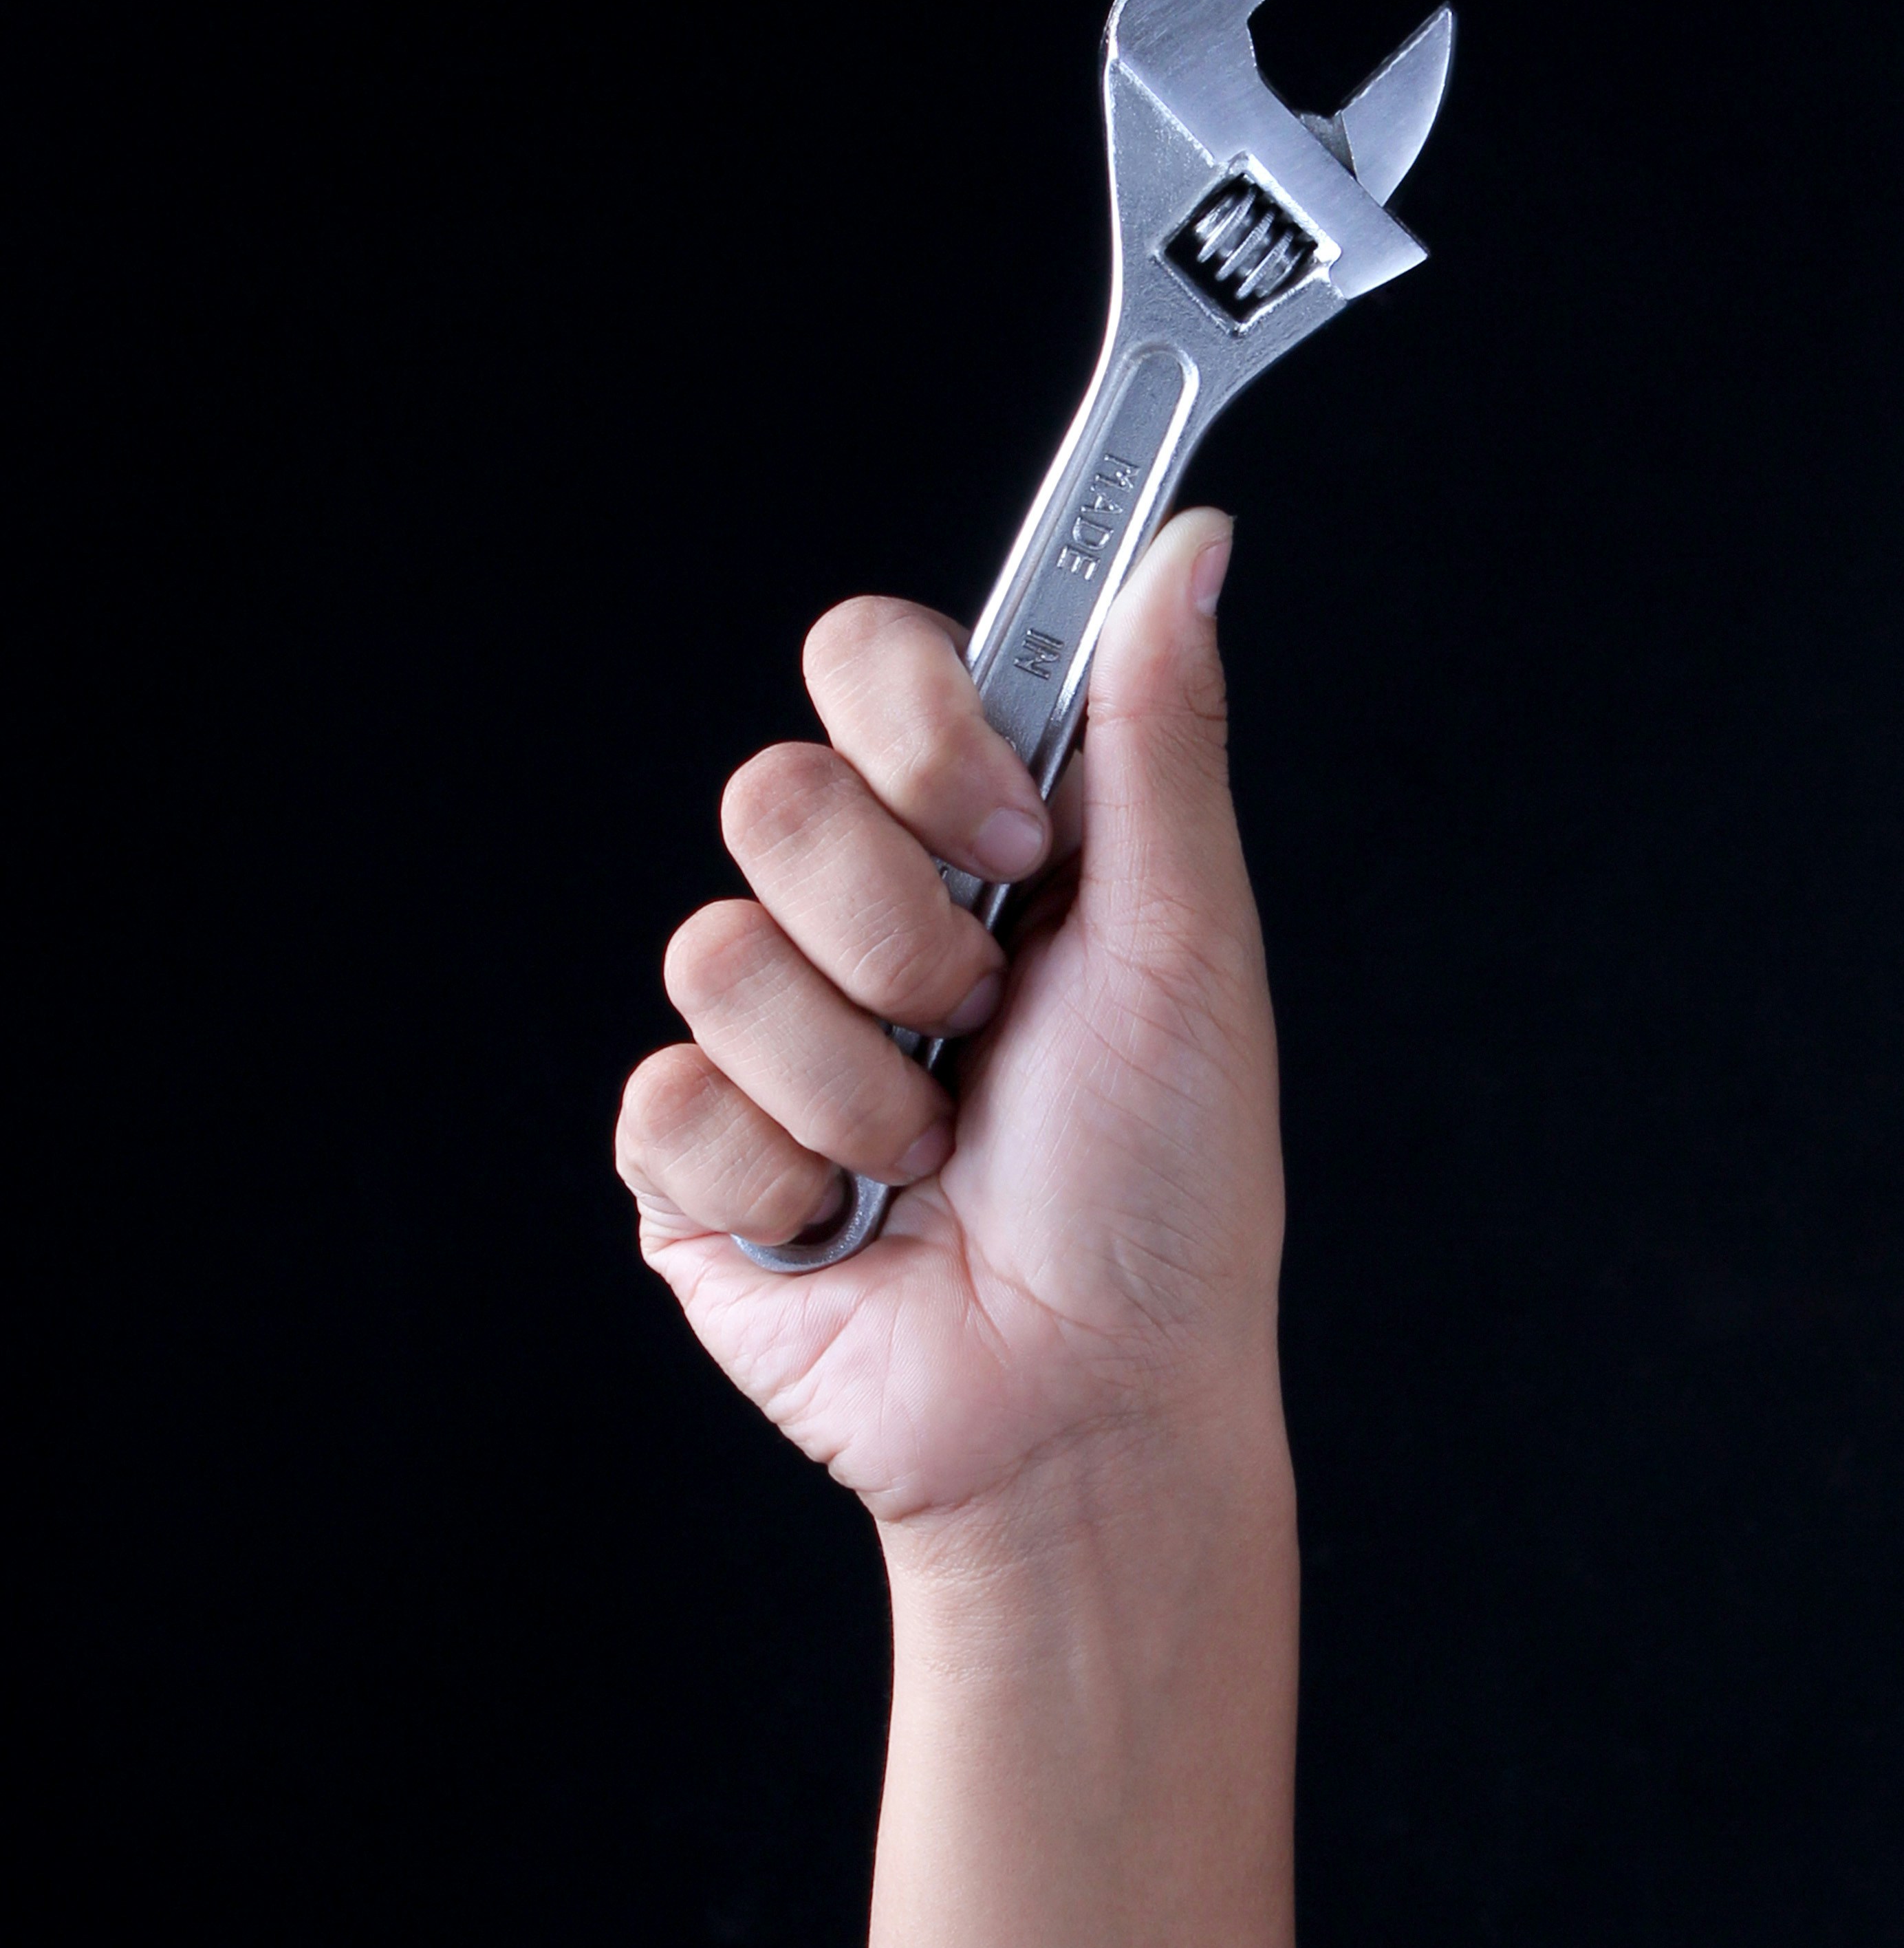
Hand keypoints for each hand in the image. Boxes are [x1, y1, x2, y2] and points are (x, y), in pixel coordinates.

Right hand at [614, 510, 1284, 1523]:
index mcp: (976, 842)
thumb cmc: (1167, 1189)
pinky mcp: (691, 1159)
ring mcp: (766, 1036)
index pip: (869, 664)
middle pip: (772, 792)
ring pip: (715, 952)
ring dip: (862, 1080)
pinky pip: (670, 1100)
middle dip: (901, 936)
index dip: (917, 728)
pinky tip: (857, 1223)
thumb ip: (1157, 735)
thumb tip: (1189, 542)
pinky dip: (788, 1178)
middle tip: (987, 1026)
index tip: (1008, 833)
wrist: (1090, 1405)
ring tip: (938, 1151)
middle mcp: (861, 917)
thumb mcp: (1186, 945)